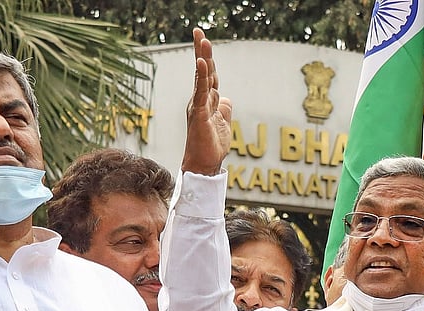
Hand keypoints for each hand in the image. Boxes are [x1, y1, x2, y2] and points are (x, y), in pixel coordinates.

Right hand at [181, 27, 232, 175]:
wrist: (203, 165)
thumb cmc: (210, 147)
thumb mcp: (222, 123)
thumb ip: (224, 109)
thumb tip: (225, 98)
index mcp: (206, 102)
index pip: (209, 76)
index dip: (208, 59)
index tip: (204, 41)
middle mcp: (200, 101)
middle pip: (203, 72)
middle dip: (202, 51)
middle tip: (198, 32)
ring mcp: (198, 106)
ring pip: (202, 78)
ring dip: (203, 58)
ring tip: (202, 40)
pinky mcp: (199, 114)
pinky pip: (201, 92)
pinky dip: (202, 77)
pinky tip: (202, 63)